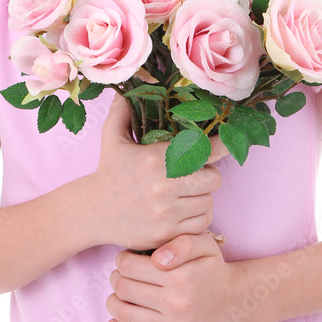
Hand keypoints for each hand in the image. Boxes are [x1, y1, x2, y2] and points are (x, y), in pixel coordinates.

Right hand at [89, 94, 228, 250]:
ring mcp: (166, 212)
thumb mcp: (113, 137)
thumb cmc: (108, 171)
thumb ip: (124, 110)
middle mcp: (163, 186)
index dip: (220, 146)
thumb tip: (130, 86)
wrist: (90, 212)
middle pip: (212, 179)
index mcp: (155, 158)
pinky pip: (201, 225)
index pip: (202, 150)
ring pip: (208, 203)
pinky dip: (197, 218)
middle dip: (207, 175)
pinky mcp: (166, 234)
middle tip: (194, 174)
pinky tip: (183, 211)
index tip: (230, 141)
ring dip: (202, 197)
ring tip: (185, 193)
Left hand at [106, 232, 244, 321]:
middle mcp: (178, 304)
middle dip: (115, 279)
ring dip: (112, 303)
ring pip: (125, 315)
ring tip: (117, 296)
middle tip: (119, 276)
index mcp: (181, 276)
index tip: (125, 260)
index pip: (129, 266)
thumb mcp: (205, 245)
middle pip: (124, 288)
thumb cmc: (214, 270)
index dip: (122, 260)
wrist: (235, 303)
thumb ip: (181, 242)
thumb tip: (156, 258)